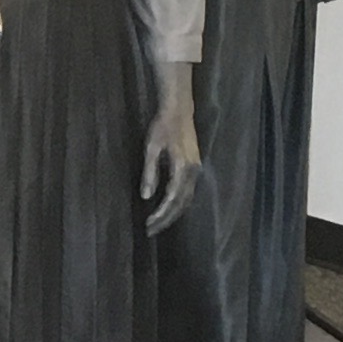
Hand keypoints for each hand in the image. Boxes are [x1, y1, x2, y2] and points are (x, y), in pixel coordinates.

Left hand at [141, 66, 202, 234]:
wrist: (179, 110)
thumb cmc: (162, 126)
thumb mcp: (151, 148)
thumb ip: (149, 173)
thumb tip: (146, 196)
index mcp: (183, 168)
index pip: (172, 199)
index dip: (161, 214)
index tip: (148, 224)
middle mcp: (193, 172)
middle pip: (182, 204)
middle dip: (166, 219)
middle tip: (150, 230)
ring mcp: (196, 170)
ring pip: (187, 199)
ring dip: (173, 213)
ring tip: (157, 224)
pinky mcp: (194, 167)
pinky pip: (188, 192)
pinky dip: (178, 204)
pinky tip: (168, 209)